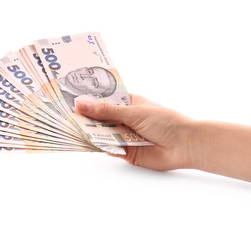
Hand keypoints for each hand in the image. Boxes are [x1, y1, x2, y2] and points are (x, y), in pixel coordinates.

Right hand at [76, 94, 194, 170]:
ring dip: (92, 132)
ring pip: (104, 134)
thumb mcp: (133, 112)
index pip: (105, 100)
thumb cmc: (165, 121)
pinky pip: (110, 148)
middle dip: (87, 117)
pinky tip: (89, 143)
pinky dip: (101, 146)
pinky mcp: (127, 152)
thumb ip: (106, 111)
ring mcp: (126, 136)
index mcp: (129, 104)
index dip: (90, 100)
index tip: (71, 97)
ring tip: (72, 128)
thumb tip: (82, 105)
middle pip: (102, 118)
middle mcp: (126, 119)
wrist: (184, 145)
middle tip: (66, 115)